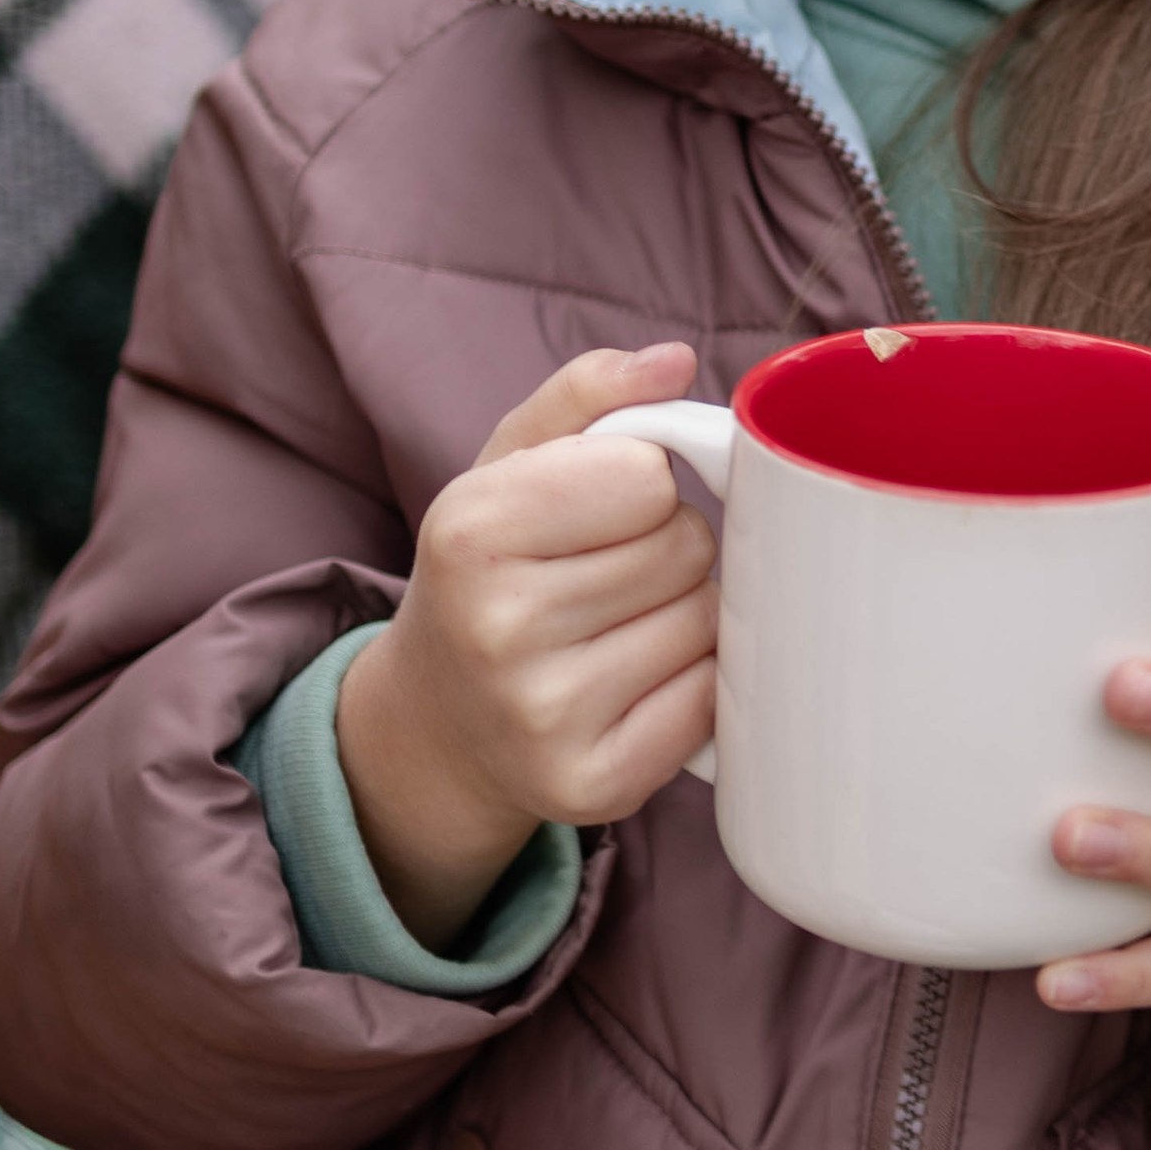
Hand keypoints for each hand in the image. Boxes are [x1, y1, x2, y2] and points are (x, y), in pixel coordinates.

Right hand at [336, 345, 718, 951]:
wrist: (437, 723)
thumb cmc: (491, 570)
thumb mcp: (508, 467)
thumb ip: (588, 395)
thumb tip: (674, 361)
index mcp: (470, 530)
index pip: (649, 475)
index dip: (642, 483)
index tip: (601, 508)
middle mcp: (497, 627)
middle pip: (687, 547)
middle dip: (668, 547)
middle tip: (608, 574)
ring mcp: (545, 717)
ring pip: (709, 621)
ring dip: (687, 614)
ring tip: (619, 627)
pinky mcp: (593, 788)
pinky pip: (712, 702)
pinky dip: (695, 685)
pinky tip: (636, 683)